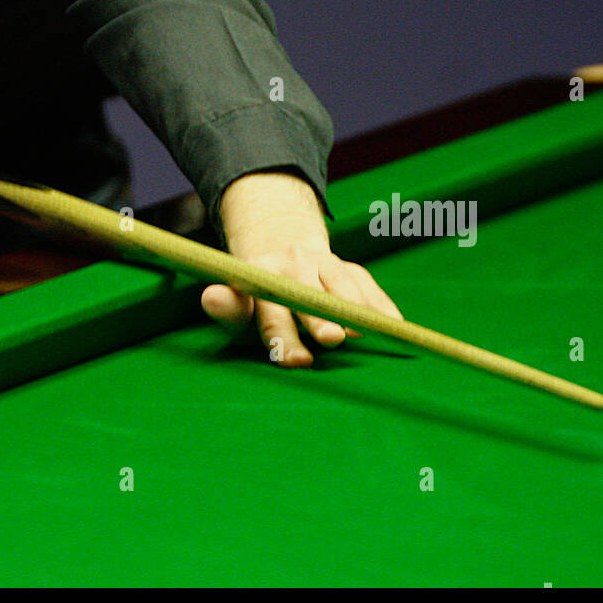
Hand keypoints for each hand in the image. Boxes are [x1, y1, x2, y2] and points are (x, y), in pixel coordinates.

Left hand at [201, 170, 402, 366]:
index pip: (271, 312)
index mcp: (261, 278)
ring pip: (342, 283)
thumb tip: (209, 295)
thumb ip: (229, 309)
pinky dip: (380, 305)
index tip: (297, 361)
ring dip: (356, 307)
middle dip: (321, 317)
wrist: (279, 241)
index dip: (283, 336)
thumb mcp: (237, 302)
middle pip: (309, 297)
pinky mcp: (348, 266)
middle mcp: (292, 268)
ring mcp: (323, 263)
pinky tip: (393, 325)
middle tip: (333, 338)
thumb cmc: (256, 292)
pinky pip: (367, 285)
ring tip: (369, 332)